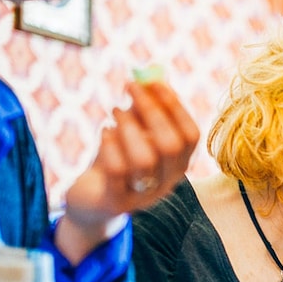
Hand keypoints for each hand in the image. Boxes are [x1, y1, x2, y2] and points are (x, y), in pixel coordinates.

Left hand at [56, 79, 199, 262]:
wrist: (92, 203)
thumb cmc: (116, 161)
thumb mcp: (132, 134)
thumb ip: (143, 111)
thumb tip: (149, 78)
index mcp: (178, 164)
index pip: (191, 136)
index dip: (175, 107)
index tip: (153, 82)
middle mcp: (167, 182)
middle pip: (171, 146)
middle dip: (151, 111)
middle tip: (130, 87)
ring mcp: (143, 196)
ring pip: (145, 159)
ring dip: (129, 127)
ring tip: (115, 111)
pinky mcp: (117, 202)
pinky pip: (116, 171)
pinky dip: (110, 145)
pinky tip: (104, 132)